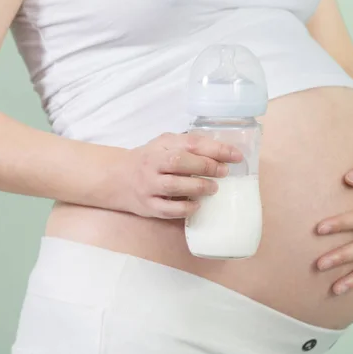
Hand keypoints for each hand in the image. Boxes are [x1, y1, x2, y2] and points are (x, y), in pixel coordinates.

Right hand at [118, 132, 242, 218]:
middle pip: (178, 162)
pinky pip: (167, 209)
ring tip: (213, 188)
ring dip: (197, 187)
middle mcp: (152, 164)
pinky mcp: (147, 206)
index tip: (235, 156)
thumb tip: (222, 151)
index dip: (214, 149)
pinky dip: (185, 208)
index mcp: (161, 146)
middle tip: (224, 172)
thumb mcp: (165, 145)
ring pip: (173, 186)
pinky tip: (197, 205)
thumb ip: (188, 146)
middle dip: (206, 166)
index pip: (189, 143)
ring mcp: (148, 185)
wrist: (117, 178)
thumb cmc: (150, 160)